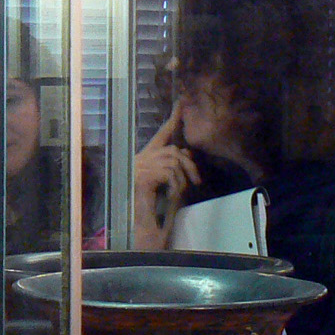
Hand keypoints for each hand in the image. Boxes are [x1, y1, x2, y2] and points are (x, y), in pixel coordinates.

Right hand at [132, 102, 198, 249]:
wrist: (147, 232)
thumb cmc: (160, 211)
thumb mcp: (174, 184)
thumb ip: (177, 167)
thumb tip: (187, 153)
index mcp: (145, 159)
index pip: (161, 135)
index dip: (173, 118)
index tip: (183, 101)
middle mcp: (137, 161)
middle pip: (172, 149)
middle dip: (189, 163)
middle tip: (197, 181)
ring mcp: (137, 169)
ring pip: (173, 160)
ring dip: (185, 176)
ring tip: (186, 191)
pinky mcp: (140, 178)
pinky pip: (169, 172)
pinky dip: (178, 183)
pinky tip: (176, 194)